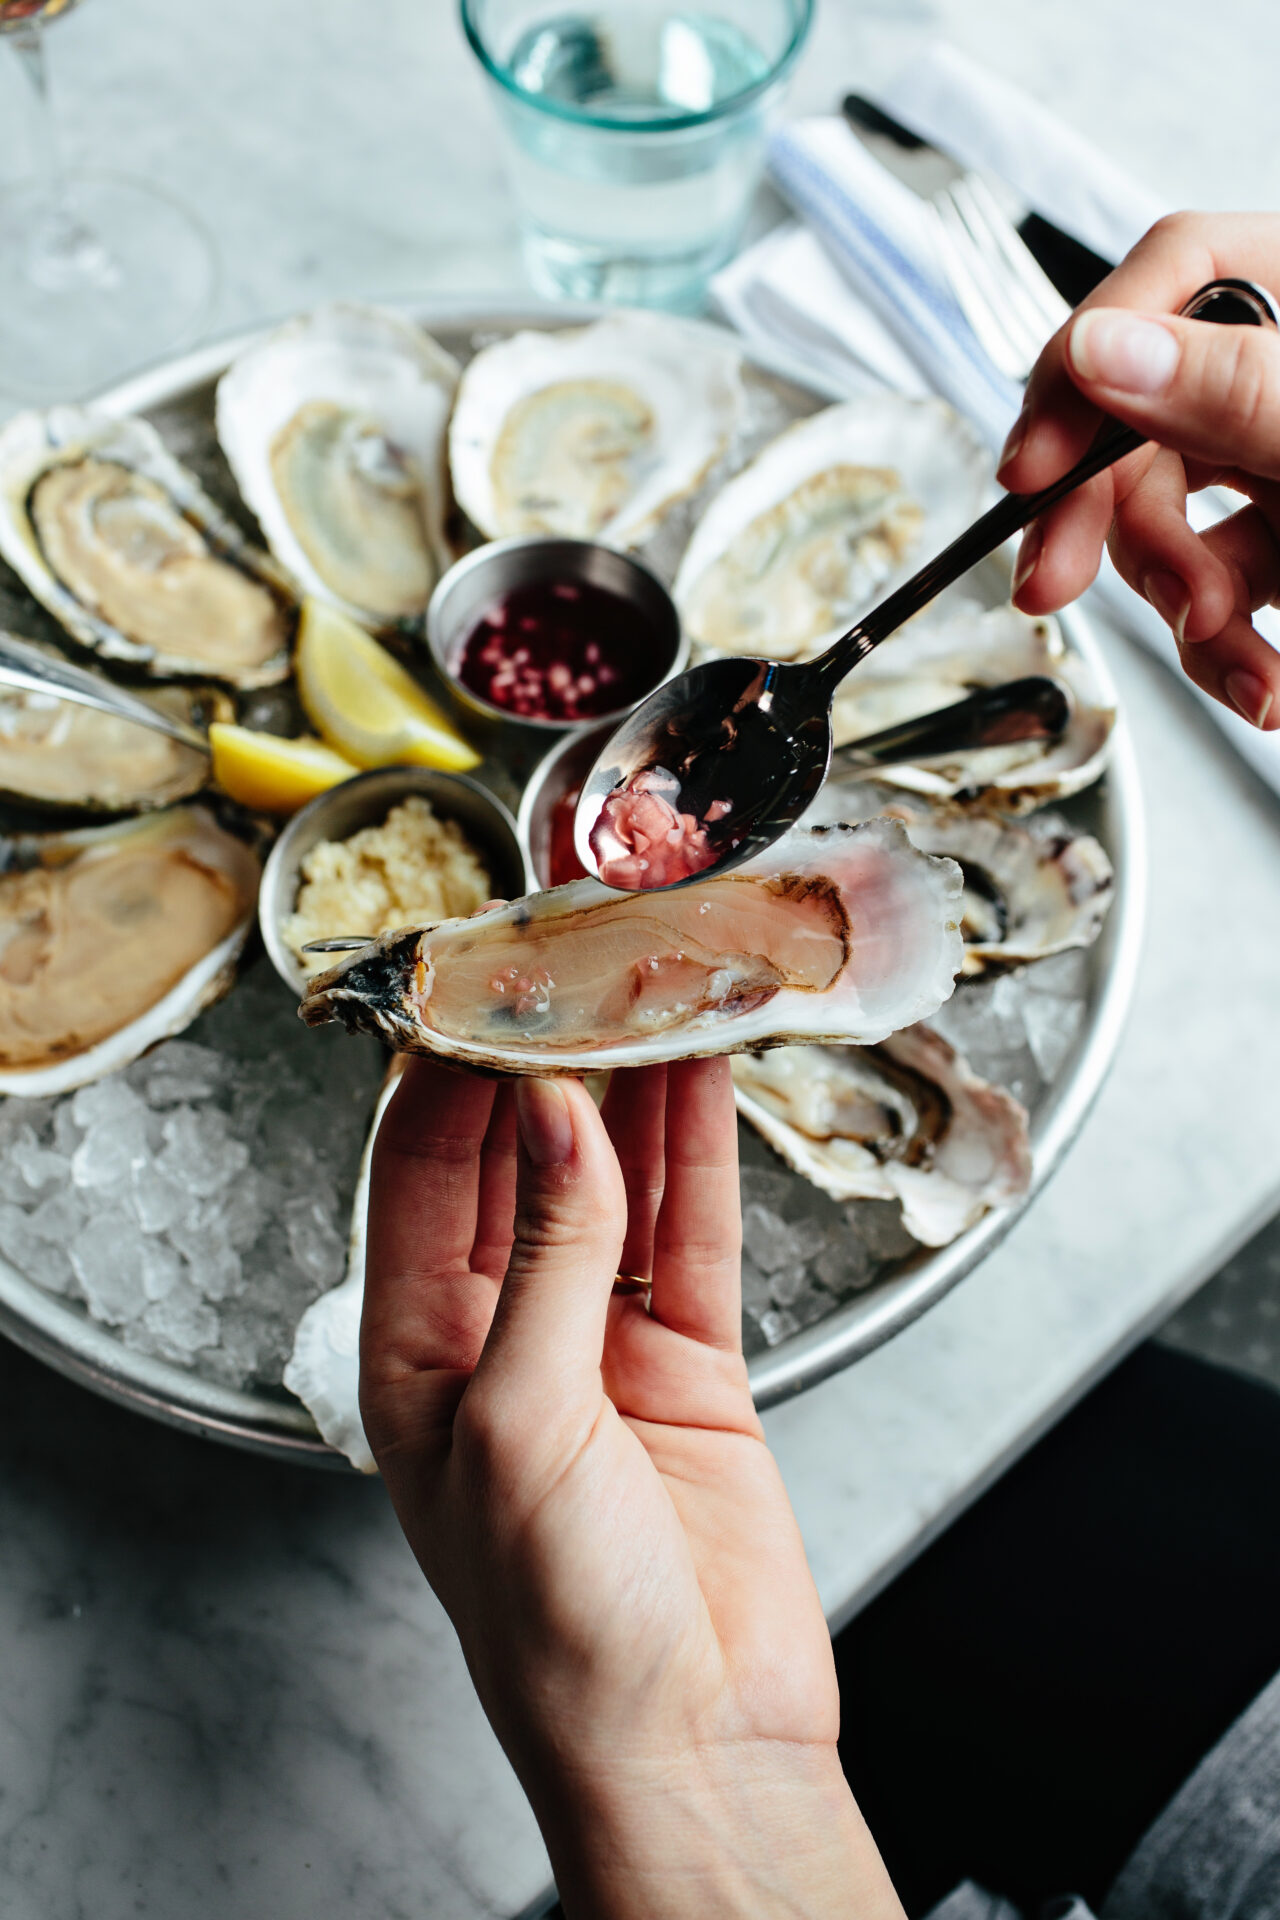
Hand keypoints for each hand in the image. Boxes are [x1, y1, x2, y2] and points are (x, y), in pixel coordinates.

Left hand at [362, 1057, 900, 1919]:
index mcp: (416, 1358)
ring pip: (616, 1185)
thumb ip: (546, 1259)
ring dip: (635, 1094)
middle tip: (579, 967)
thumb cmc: (563, 1628)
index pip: (416, 1180)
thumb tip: (553, 1118)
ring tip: (654, 993)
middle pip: (518, 1166)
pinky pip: (694, 1233)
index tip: (483, 989)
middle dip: (546, 1069)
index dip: (445, 1081)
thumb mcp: (523, 1425)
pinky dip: (702, 1156)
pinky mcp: (689, 1362)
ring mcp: (601, 1344)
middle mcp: (504, 1338)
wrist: (696, 1740)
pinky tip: (707, 1081)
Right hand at [996, 210, 1279, 730]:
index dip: (1089, 357)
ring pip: (1169, 520)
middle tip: (1046, 587)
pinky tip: (1261, 687)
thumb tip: (1100, 354)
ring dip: (1182, 612)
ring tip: (1241, 668)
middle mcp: (1277, 371)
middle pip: (1142, 414)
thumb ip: (1235, 387)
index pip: (1173, 269)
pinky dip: (1225, 651)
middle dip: (1110, 524)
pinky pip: (1218, 589)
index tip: (1034, 463)